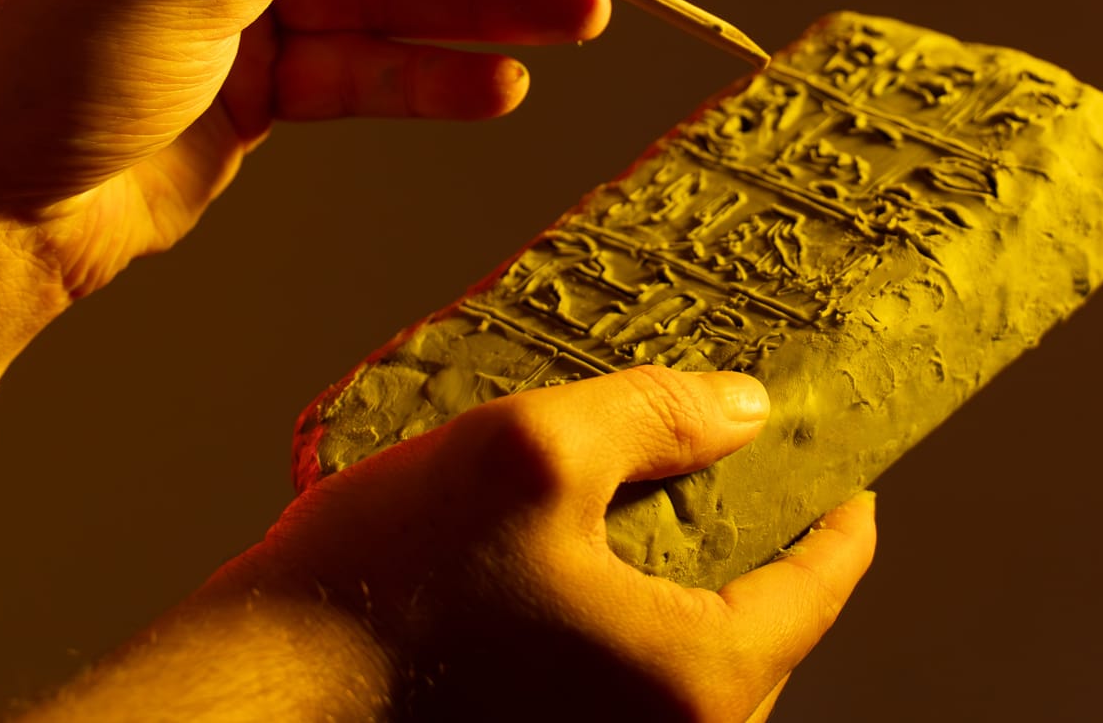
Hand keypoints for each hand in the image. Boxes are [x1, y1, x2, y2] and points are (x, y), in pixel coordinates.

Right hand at [192, 366, 877, 721]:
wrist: (258, 708)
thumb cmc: (384, 587)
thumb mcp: (527, 451)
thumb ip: (654, 416)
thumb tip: (744, 409)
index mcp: (695, 679)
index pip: (822, 588)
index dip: (840, 511)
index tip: (845, 465)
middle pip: (763, 637)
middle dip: (756, 549)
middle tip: (729, 469)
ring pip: (689, 670)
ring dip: (685, 592)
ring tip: (645, 507)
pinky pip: (628, 697)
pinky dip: (628, 633)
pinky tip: (575, 571)